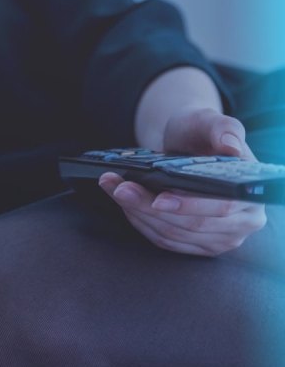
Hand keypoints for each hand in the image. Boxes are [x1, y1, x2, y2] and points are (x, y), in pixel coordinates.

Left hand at [99, 108, 266, 255]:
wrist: (187, 146)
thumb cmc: (201, 133)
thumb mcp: (210, 121)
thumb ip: (224, 129)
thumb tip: (230, 147)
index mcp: (251, 194)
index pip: (221, 207)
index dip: (188, 206)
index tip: (157, 199)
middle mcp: (242, 222)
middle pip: (190, 225)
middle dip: (148, 206)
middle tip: (120, 188)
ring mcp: (219, 238)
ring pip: (171, 234)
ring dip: (137, 212)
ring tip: (114, 188)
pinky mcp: (196, 245)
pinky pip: (163, 239)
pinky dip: (139, 220)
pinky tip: (123, 201)